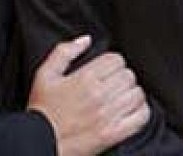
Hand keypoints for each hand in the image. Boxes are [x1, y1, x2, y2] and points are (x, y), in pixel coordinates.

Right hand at [27, 36, 148, 155]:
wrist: (41, 142)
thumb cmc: (43, 110)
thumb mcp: (45, 74)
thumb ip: (64, 52)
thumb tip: (85, 40)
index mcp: (84, 78)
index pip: (116, 60)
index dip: (113, 62)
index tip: (107, 69)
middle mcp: (99, 96)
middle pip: (129, 75)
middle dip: (122, 77)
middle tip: (113, 83)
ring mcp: (108, 116)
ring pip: (137, 94)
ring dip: (131, 93)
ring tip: (122, 96)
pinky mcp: (114, 134)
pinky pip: (141, 117)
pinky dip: (140, 111)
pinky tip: (130, 111)